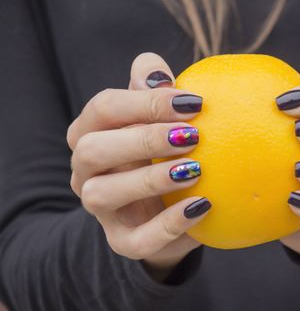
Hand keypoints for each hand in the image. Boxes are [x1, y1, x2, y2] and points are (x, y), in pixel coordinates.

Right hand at [67, 53, 209, 280]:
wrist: (170, 208)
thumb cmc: (164, 151)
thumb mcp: (161, 118)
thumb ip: (155, 91)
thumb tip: (155, 70)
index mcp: (92, 132)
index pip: (103, 108)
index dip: (145, 102)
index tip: (193, 103)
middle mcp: (86, 170)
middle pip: (91, 149)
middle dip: (143, 139)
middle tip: (192, 136)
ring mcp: (100, 209)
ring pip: (101, 195)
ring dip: (149, 180)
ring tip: (195, 170)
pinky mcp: (122, 241)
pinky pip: (137, 240)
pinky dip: (169, 224)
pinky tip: (202, 206)